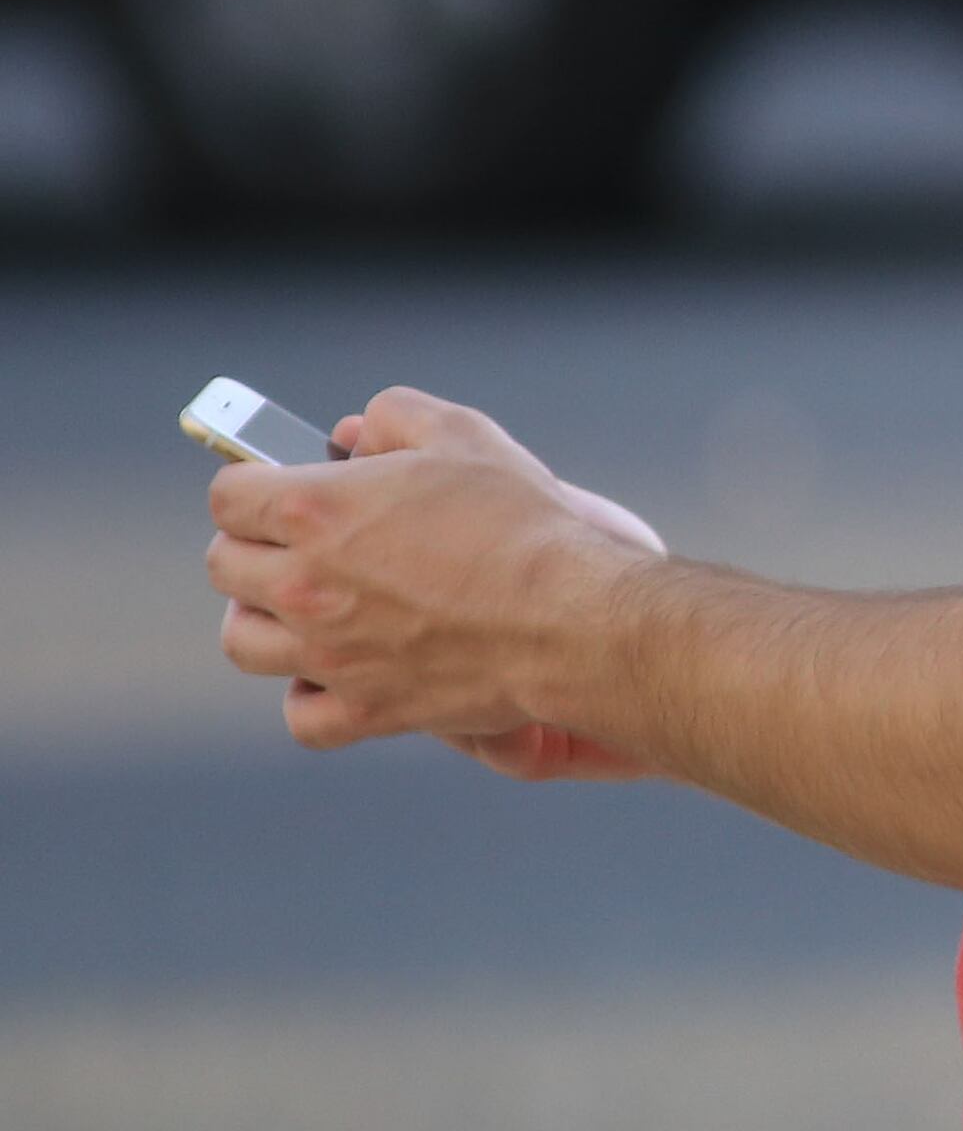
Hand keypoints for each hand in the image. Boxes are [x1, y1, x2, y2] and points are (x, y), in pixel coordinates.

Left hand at [203, 389, 665, 768]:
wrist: (570, 618)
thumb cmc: (522, 523)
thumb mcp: (463, 433)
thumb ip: (393, 415)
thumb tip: (354, 436)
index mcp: (313, 510)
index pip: (228, 495)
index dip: (252, 484)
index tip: (279, 486)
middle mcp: (302, 585)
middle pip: (224, 565)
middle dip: (255, 545)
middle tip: (299, 542)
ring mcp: (327, 654)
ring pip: (243, 641)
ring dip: (263, 618)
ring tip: (303, 607)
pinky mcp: (365, 709)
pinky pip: (301, 715)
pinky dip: (309, 696)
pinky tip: (337, 672)